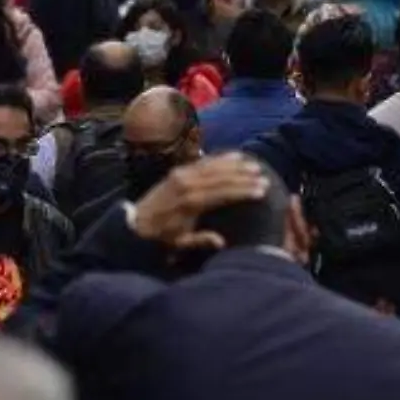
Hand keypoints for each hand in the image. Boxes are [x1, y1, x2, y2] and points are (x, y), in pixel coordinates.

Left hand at [130, 153, 271, 252]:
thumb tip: (221, 242)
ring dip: (235, 165)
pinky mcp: (178, 171)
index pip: (223, 193)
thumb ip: (200, 240)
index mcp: (190, 203)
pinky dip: (220, 158)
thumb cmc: (160, 236)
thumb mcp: (178, 243)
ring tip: (254, 165)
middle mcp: (187, 185)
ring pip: (214, 166)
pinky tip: (234, 156)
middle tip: (264, 177)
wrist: (135, 221)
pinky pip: (203, 161)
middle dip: (244, 177)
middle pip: (222, 177)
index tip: (262, 191)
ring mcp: (181, 175)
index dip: (243, 191)